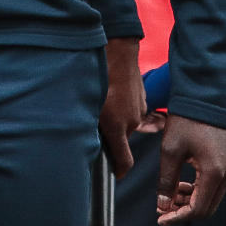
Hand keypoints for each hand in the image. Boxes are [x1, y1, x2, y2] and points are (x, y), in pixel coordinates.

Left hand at [99, 38, 144, 177]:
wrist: (118, 52)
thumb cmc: (98, 75)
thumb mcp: (86, 102)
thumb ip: (87, 123)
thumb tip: (82, 137)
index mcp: (118, 126)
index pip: (124, 160)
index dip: (120, 170)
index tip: (115, 174)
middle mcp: (131, 121)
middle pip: (121, 139)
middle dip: (110, 135)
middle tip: (95, 124)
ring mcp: (139, 110)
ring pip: (125, 123)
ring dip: (115, 119)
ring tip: (102, 104)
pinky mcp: (142, 99)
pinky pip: (130, 110)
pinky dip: (121, 107)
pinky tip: (111, 94)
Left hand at [157, 114, 225, 222]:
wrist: (203, 100)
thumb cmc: (185, 122)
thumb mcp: (170, 151)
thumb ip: (167, 180)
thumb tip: (162, 205)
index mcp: (214, 173)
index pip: (198, 209)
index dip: (178, 217)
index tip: (161, 218)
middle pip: (206, 208)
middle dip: (183, 211)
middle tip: (162, 208)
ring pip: (209, 198)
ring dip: (190, 201)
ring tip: (169, 196)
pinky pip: (212, 186)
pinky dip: (197, 190)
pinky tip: (181, 185)